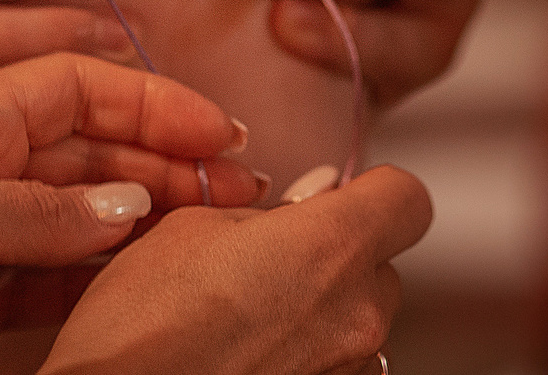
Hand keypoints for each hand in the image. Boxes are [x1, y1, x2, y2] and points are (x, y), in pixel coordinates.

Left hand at [0, 53, 262, 374]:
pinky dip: (106, 278)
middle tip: (245, 200)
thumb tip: (133, 209)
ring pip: (86, 215)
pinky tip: (148, 288)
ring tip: (216, 242)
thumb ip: (51, 212)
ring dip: (151, 224)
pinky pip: (56, 273)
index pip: (85, 87)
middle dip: (174, 168)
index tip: (226, 134)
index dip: (159, 104)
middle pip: (97, 151)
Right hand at [40, 164, 430, 374]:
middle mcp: (356, 314)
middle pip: (382, 264)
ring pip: (359, 321)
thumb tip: (303, 205)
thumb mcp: (191, 228)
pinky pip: (337, 365)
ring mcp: (347, 371)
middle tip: (273, 260)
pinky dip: (307, 354)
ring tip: (251, 316)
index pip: (408, 199)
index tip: (341, 194)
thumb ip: (265, 213)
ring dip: (321, 310)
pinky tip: (252, 353)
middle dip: (338, 255)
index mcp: (331, 247)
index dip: (375, 190)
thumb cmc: (139, 331)